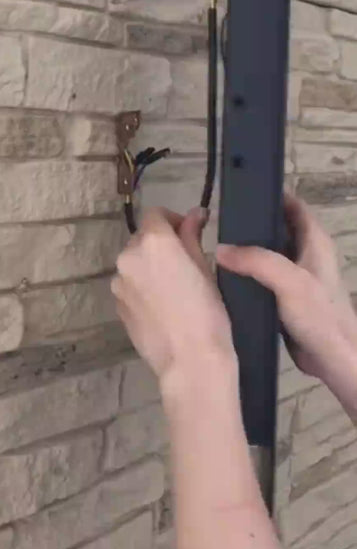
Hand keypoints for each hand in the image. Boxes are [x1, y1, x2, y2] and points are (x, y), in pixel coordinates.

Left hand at [112, 206, 238, 398]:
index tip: (188, 233)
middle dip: (161, 244)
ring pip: (134, 264)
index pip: (155, 214)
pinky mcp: (117, 305)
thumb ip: (192, 236)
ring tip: (173, 290)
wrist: (189, 360)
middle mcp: (128, 257)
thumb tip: (194, 214)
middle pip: (142, 238)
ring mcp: (119, 283)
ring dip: (150, 267)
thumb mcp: (205, 269)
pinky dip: (142, 288)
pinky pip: (130, 286)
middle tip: (185, 264)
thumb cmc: (206, 312)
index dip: (172, 219)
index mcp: (153, 242)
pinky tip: (162, 307)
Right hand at [216, 192, 356, 410]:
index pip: (292, 205)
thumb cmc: (319, 315)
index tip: (241, 191)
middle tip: (220, 220)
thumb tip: (220, 249)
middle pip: (277, 228)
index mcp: (315, 241)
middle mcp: (306, 253)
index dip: (270, 195)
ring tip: (217, 244)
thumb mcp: (288, 281)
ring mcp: (296, 276)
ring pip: (269, 253)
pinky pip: (264, 277)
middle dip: (252, 223)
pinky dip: (248, 273)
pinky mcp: (286, 296)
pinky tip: (227, 276)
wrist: (332, 358)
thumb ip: (256, 261)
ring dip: (248, 249)